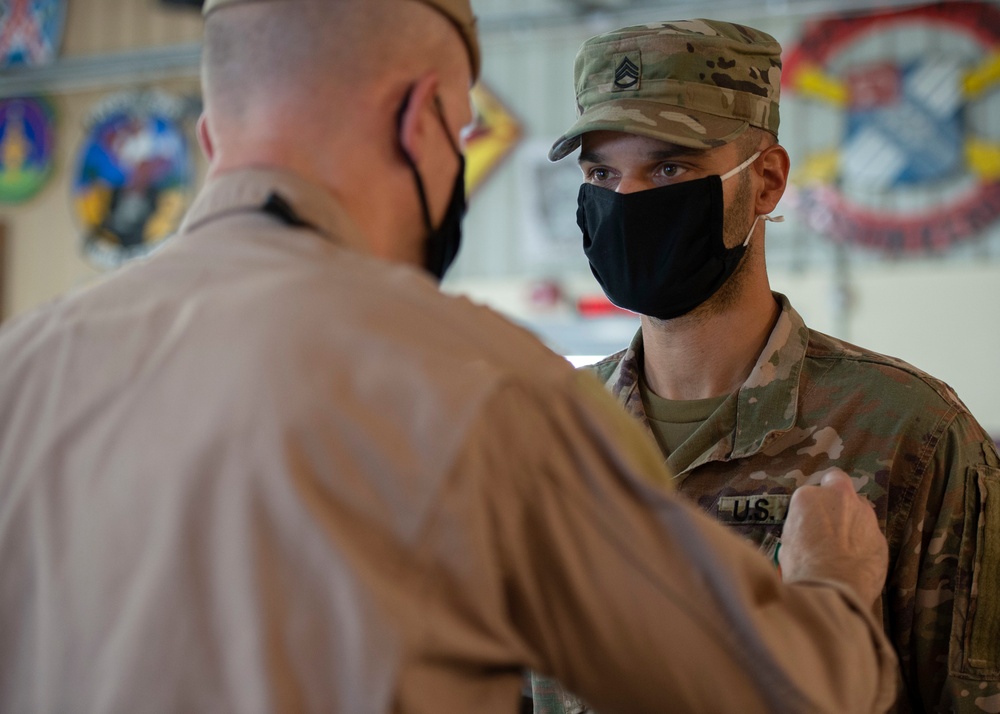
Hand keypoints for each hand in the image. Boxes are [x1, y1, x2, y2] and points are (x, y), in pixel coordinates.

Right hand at [778, 469, 888, 606]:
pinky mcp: (882, 536)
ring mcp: (865, 515)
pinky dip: (864, 542)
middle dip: (836, 498)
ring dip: (853, 520)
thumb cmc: (802, 567)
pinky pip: (870, 534)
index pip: (810, 492)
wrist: (833, 591)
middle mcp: (840, 498)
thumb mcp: (788, 540)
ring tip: (844, 547)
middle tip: (829, 520)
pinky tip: (856, 561)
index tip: (809, 520)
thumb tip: (807, 531)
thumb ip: (802, 525)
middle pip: (840, 485)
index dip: (810, 506)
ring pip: (860, 509)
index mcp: (809, 496)